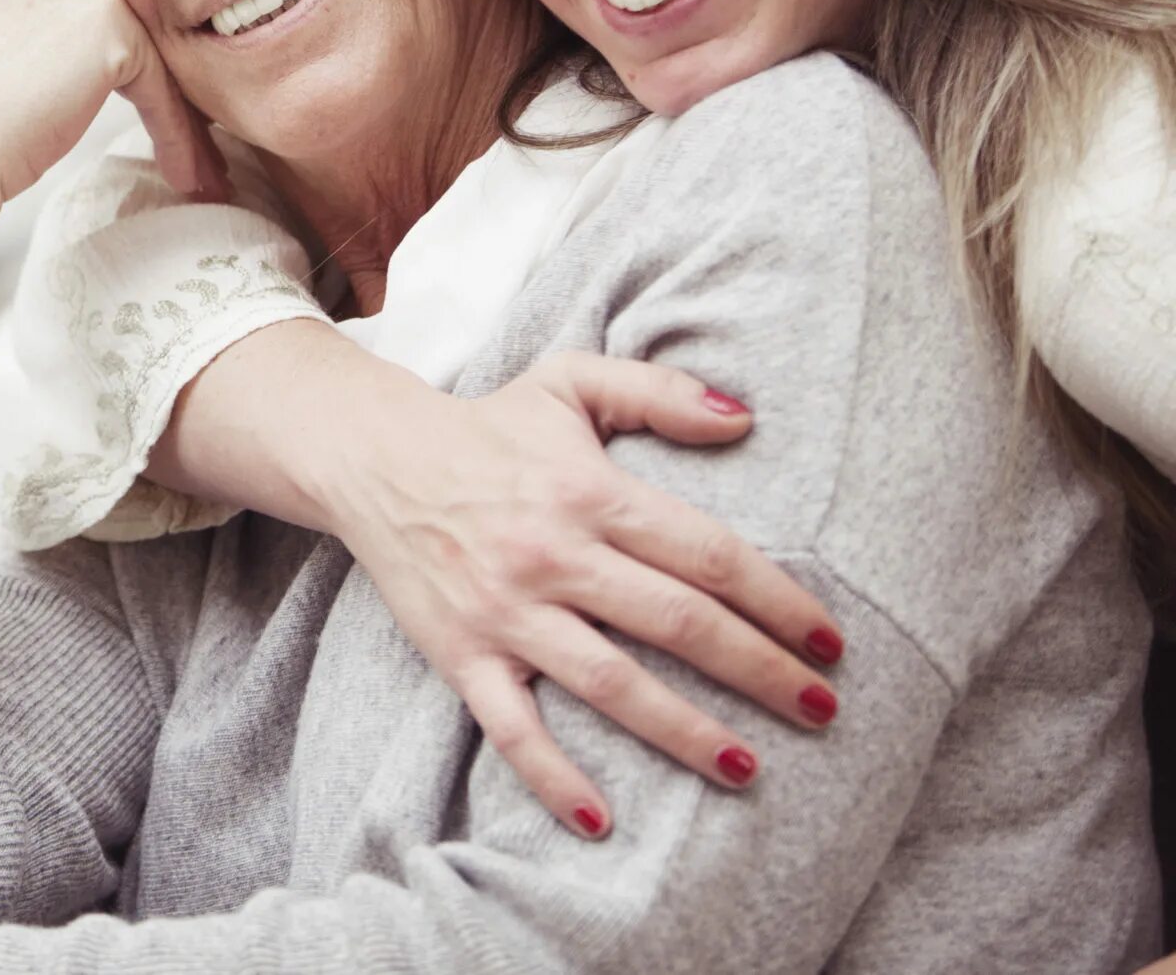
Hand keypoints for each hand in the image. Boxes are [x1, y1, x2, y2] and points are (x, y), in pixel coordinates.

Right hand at [0, 0, 224, 334]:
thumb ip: (40, 34)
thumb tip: (86, 62)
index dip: (121, 55)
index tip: (147, 102)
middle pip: (128, 16)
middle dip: (159, 77)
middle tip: (187, 135)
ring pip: (150, 51)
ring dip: (178, 113)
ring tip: (195, 168)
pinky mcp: (107, 24)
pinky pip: (160, 83)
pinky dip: (176, 132)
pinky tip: (183, 172)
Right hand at [304, 344, 843, 835]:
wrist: (374, 458)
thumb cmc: (487, 427)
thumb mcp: (570, 382)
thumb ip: (658, 390)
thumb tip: (742, 417)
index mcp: (589, 493)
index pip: (706, 554)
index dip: (777, 600)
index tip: (830, 642)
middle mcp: (552, 556)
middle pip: (676, 623)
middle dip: (760, 671)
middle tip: (822, 710)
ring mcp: (506, 612)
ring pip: (610, 683)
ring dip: (684, 731)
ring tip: (748, 767)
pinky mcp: (461, 654)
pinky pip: (511, 728)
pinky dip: (552, 778)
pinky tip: (600, 821)